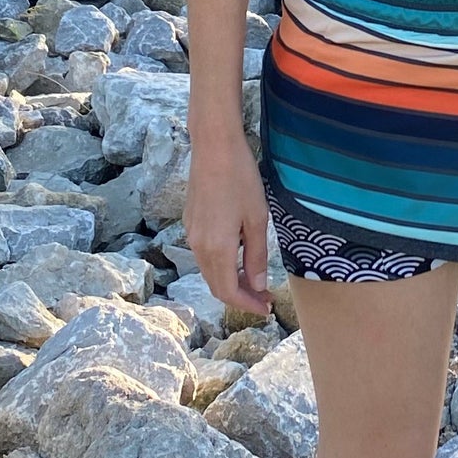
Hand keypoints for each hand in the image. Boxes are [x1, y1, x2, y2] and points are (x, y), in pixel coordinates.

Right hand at [186, 133, 273, 315]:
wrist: (214, 149)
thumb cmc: (241, 180)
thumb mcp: (257, 219)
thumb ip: (256, 256)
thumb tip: (257, 286)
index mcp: (217, 249)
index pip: (228, 292)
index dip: (248, 305)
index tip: (266, 309)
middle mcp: (199, 247)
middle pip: (216, 286)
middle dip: (241, 296)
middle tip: (265, 298)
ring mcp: (192, 235)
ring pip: (210, 272)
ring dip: (231, 281)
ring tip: (255, 281)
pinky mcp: (191, 224)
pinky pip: (205, 256)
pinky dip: (222, 266)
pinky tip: (240, 258)